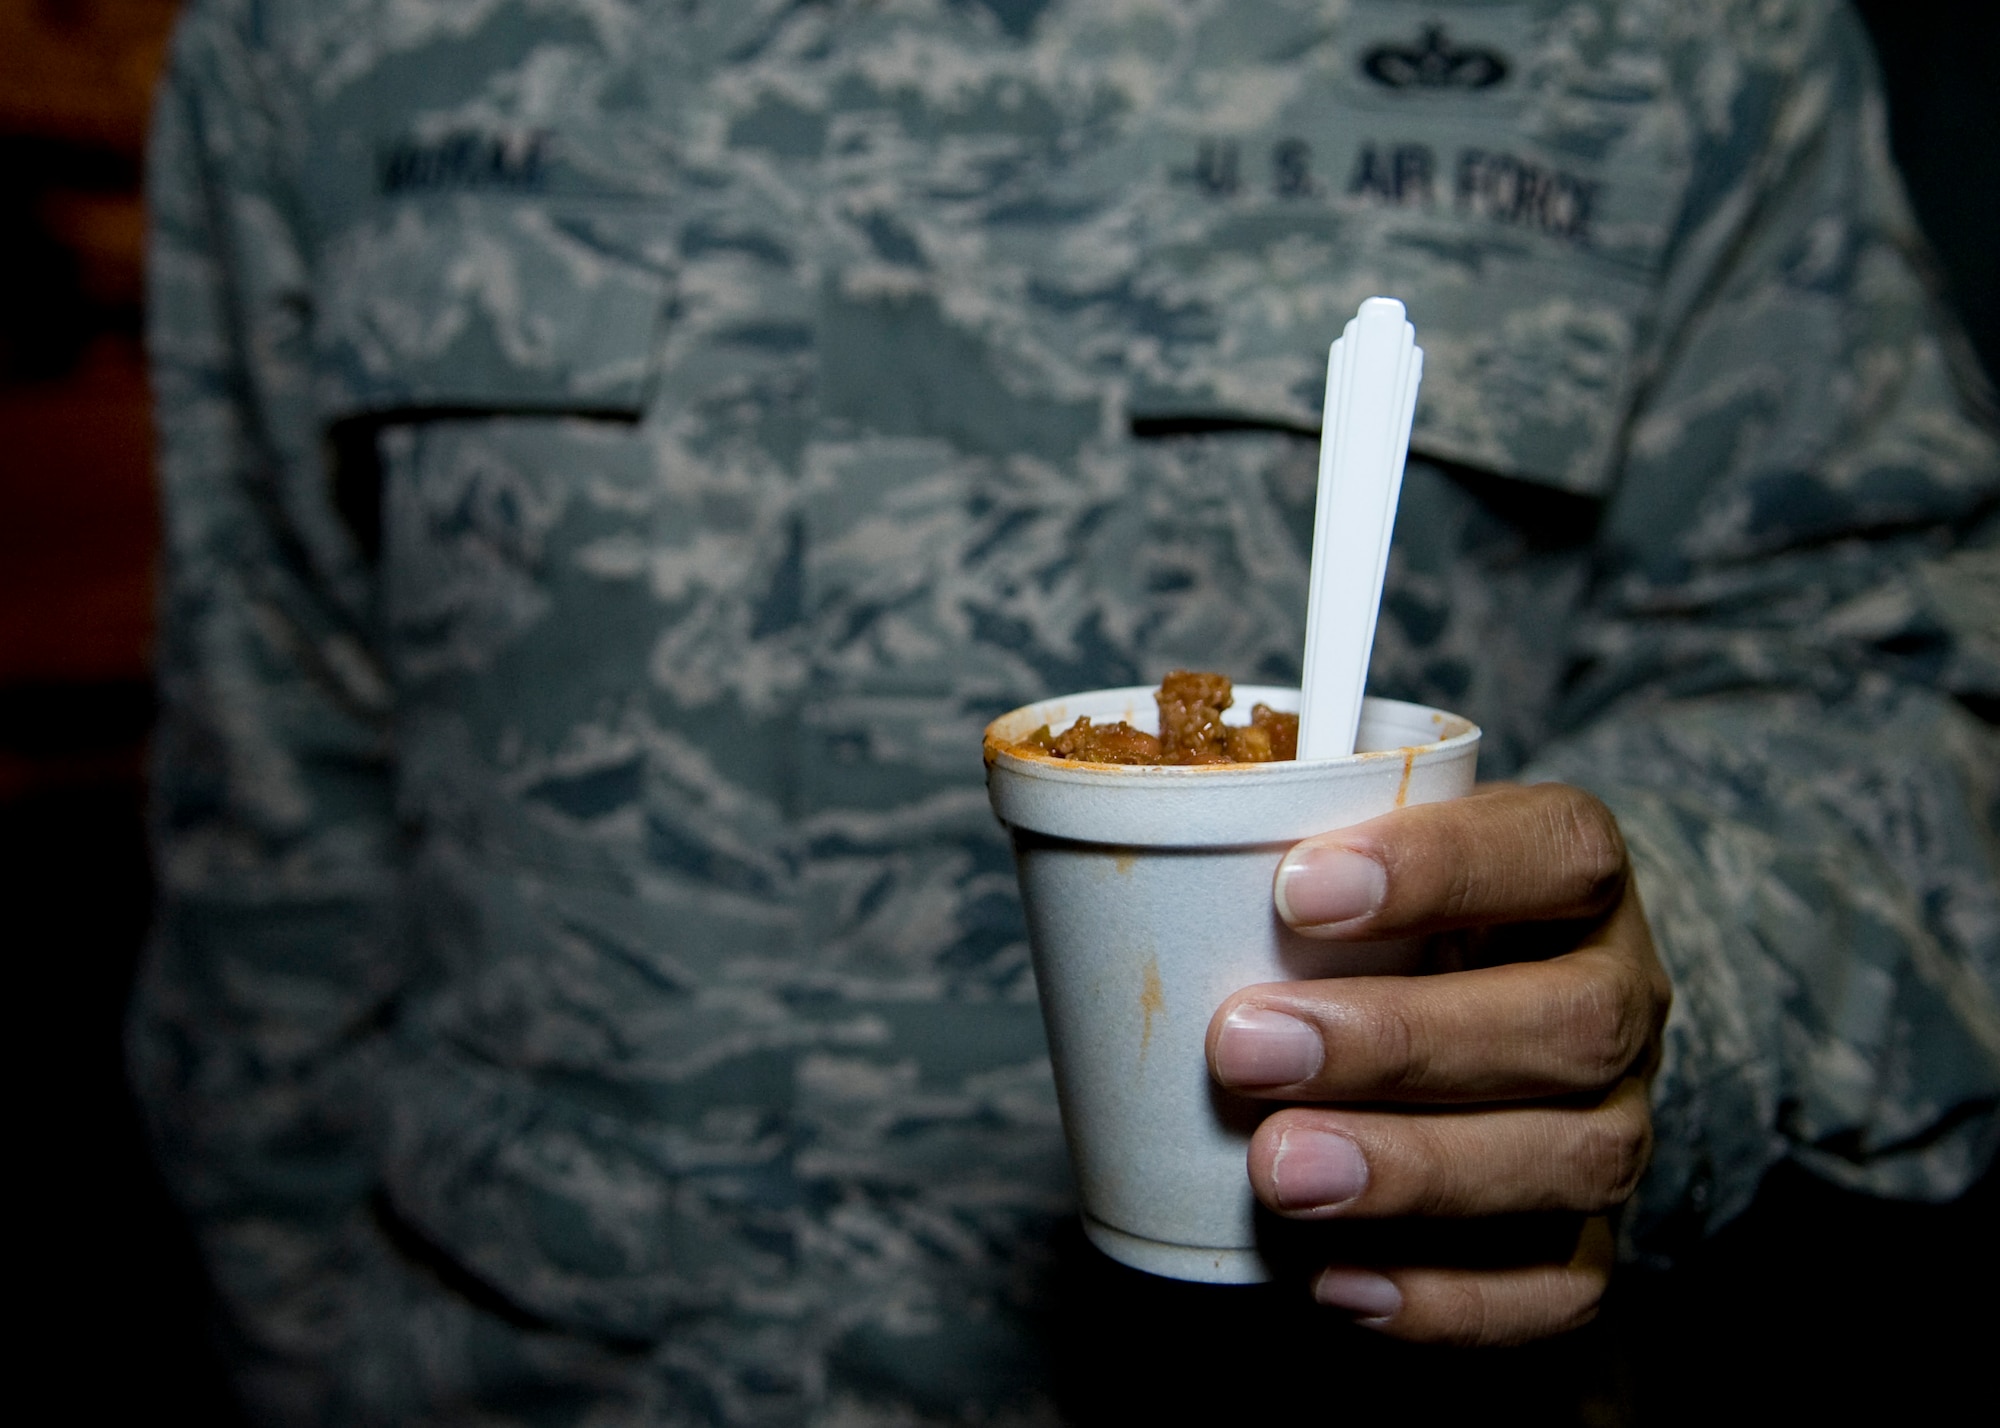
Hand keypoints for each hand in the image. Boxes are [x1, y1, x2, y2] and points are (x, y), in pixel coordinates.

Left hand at [1205, 782, 1670, 1345]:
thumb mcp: (1349, 867)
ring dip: (1415, 1171)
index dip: (1443, 866)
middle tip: (1244, 1047)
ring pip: (1575, 1157)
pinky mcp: (1590, 1241)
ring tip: (1276, 1170)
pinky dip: (1447, 1296)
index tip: (1293, 890)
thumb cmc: (1374, 934)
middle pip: (1574, 1022)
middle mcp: (1620, 999)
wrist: (1463, 1037)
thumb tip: (1120, 874)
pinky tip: (1333, 1278)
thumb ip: (1278, 859)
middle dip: (1400, 1040)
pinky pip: (1561, 1289)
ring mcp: (1615, 1123)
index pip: (1561, 848)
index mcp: (1573, 880)